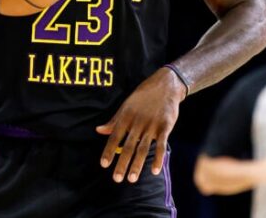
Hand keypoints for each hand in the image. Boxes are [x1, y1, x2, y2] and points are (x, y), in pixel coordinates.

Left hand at [96, 67, 185, 182]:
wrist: (165, 85)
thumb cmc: (143, 96)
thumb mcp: (126, 105)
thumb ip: (114, 121)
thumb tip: (99, 130)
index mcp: (126, 116)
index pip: (115, 136)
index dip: (109, 150)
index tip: (104, 164)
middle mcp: (138, 122)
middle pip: (128, 146)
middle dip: (122, 163)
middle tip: (116, 179)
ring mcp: (152, 125)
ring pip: (143, 148)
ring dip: (137, 164)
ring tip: (132, 179)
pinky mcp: (165, 127)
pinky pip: (161, 145)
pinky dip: (158, 158)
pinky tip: (155, 170)